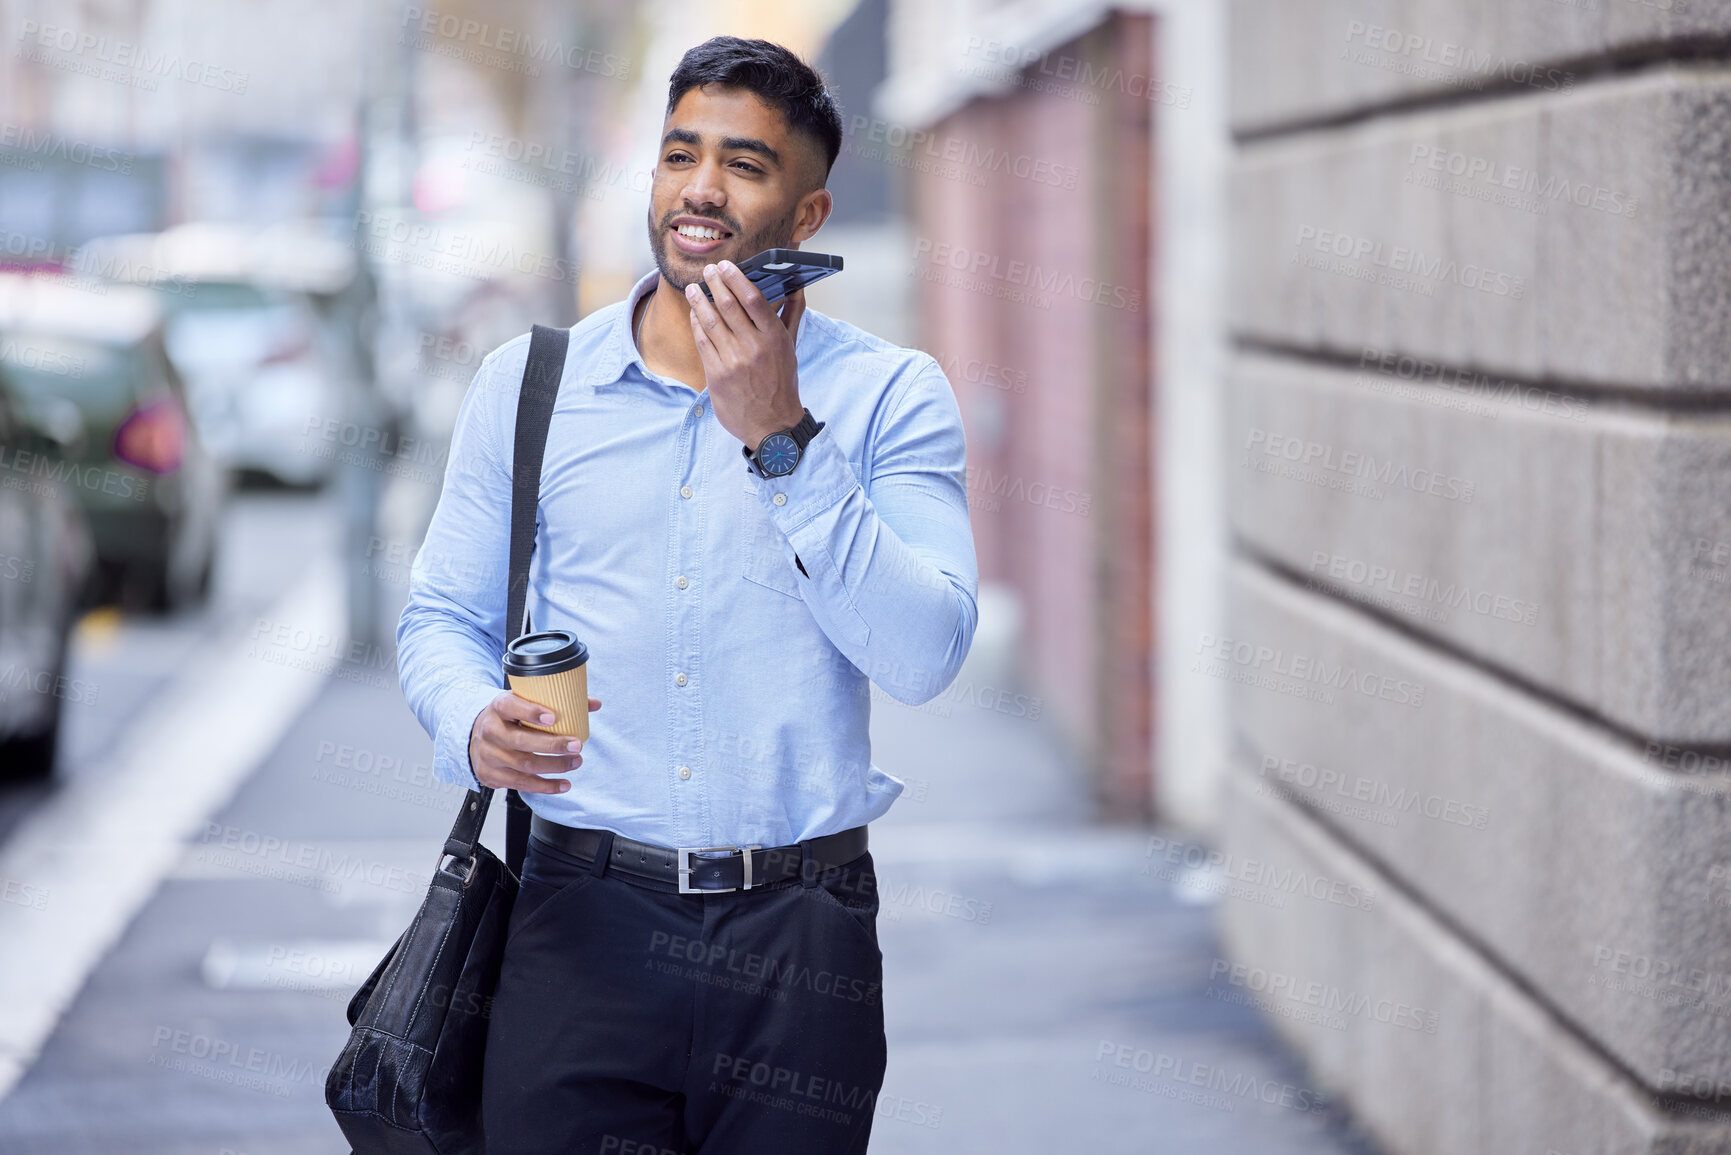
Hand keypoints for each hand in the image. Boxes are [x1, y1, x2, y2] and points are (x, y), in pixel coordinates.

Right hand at [467, 690, 601, 793]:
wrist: (477, 736)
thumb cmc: (508, 718)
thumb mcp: (524, 702)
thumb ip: (557, 701)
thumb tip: (593, 704)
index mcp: (498, 707)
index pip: (510, 706)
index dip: (531, 712)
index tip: (553, 717)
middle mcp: (490, 731)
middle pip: (521, 741)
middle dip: (552, 746)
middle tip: (577, 746)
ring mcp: (489, 755)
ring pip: (524, 765)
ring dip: (554, 766)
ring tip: (575, 762)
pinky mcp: (492, 775)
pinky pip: (522, 784)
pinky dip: (546, 786)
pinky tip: (563, 784)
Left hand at [684, 260, 805, 450]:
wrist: (772, 425)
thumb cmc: (782, 383)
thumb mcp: (791, 348)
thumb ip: (792, 315)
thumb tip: (797, 287)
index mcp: (774, 338)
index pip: (753, 298)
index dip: (736, 278)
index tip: (726, 266)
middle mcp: (753, 347)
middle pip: (728, 305)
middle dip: (715, 284)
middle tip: (708, 271)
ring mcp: (733, 361)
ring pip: (710, 321)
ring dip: (699, 301)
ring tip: (694, 288)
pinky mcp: (716, 374)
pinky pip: (702, 341)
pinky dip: (696, 324)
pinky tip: (694, 314)